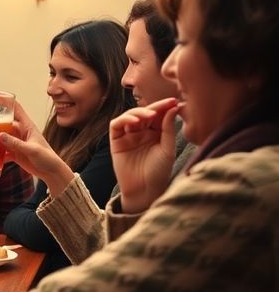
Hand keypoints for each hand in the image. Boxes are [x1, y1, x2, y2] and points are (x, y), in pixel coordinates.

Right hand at [0, 100, 73, 195]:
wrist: (52, 173)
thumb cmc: (47, 158)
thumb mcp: (32, 150)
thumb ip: (16, 143)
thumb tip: (0, 135)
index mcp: (27, 126)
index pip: (15, 108)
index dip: (4, 101)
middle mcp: (20, 132)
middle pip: (1, 123)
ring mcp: (16, 142)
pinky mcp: (14, 153)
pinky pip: (0, 151)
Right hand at [110, 97, 178, 212]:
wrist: (144, 190)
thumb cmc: (158, 172)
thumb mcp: (167, 149)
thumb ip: (168, 129)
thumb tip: (174, 108)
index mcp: (156, 133)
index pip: (159, 115)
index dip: (165, 107)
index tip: (174, 101)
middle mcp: (142, 132)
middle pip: (145, 113)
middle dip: (154, 107)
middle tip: (164, 104)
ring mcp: (128, 136)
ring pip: (130, 116)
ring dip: (138, 112)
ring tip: (148, 115)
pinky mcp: (116, 141)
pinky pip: (116, 125)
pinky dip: (123, 119)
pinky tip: (134, 121)